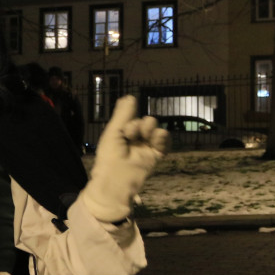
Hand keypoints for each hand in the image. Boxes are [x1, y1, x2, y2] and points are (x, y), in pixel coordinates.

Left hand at [81, 95, 168, 220]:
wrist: (117, 179)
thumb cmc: (110, 156)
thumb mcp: (114, 132)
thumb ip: (123, 115)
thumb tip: (129, 96)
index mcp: (122, 135)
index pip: (131, 119)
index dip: (129, 121)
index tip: (124, 130)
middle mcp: (135, 140)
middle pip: (145, 122)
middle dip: (139, 124)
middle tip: (131, 134)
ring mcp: (146, 147)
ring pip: (155, 129)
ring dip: (149, 128)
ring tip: (144, 135)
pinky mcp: (156, 154)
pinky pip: (164, 140)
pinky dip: (162, 136)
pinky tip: (156, 137)